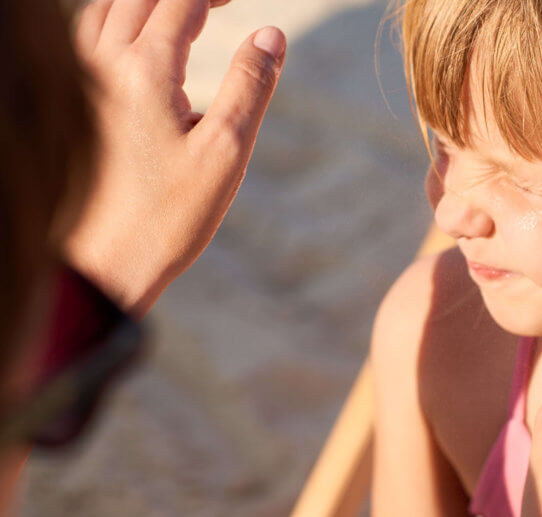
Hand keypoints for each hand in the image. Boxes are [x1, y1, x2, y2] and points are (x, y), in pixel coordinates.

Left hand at [63, 0, 285, 316]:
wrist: (102, 264)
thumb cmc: (167, 217)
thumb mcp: (226, 152)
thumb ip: (250, 86)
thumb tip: (271, 36)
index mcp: (146, 72)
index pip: (181, 1)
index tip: (241, 1)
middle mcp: (102, 65)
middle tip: (220, 3)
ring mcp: (78, 82)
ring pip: (104, 9)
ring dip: (144, 2)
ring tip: (183, 13)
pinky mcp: (68, 102)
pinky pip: (85, 37)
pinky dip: (115, 21)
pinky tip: (137, 42)